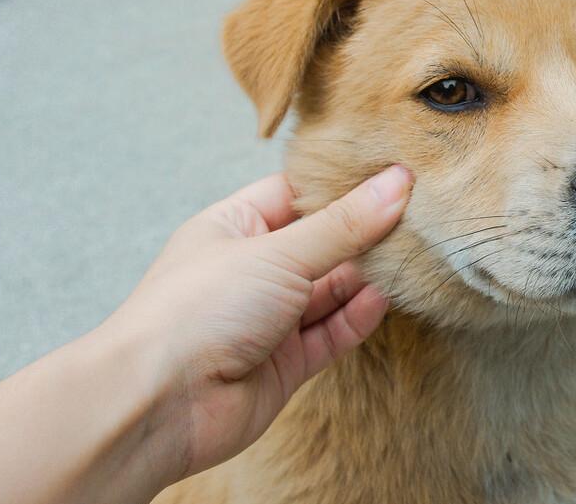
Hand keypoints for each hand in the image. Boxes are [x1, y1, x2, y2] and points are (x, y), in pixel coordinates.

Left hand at [110, 165, 411, 478]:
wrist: (157, 404)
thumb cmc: (196, 310)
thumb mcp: (277, 252)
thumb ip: (343, 225)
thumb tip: (398, 184)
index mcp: (233, 228)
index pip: (296, 193)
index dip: (341, 184)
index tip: (393, 171)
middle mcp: (250, 270)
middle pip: (320, 243)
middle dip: (363, 232)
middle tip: (418, 213)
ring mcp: (267, 319)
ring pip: (330, 290)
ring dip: (366, 276)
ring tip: (412, 254)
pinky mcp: (284, 363)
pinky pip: (330, 333)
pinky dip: (357, 316)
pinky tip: (383, 298)